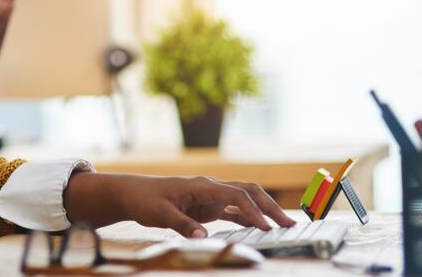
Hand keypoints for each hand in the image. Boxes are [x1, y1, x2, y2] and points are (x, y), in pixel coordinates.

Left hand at [63, 172, 296, 237]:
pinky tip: (261, 230)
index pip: (235, 195)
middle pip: (248, 192)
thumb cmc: (145, 200)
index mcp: (201, 185)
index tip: (267, 228)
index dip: (253, 211)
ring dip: (263, 212)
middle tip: (290, 224)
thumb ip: (182, 225)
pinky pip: (234, 211)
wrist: (132, 194)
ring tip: (283, 228)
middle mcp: (210, 188)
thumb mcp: (159, 214)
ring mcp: (210, 196)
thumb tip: (204, 236)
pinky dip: (249, 219)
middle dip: (270, 207)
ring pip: (245, 200)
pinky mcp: (208, 207)